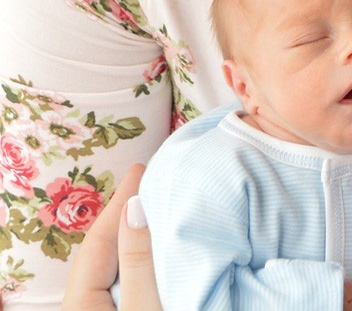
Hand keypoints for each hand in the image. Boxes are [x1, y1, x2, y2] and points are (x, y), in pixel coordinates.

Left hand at [62, 164, 161, 310]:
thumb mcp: (144, 307)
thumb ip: (138, 262)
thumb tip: (135, 208)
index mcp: (81, 301)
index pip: (100, 239)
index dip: (121, 200)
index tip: (141, 168)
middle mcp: (84, 304)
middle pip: (106, 250)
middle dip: (128, 213)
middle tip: (151, 178)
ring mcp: (100, 310)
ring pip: (118, 265)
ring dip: (138, 235)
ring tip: (156, 205)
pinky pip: (128, 280)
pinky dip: (143, 258)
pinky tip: (156, 248)